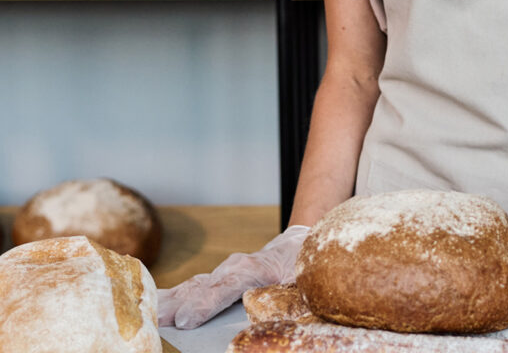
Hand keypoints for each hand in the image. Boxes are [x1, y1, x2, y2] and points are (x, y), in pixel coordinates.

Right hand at [158, 224, 309, 329]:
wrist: (300, 243)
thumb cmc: (303, 266)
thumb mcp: (304, 283)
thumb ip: (291, 299)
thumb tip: (285, 318)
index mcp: (257, 268)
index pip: (229, 285)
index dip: (207, 303)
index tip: (187, 321)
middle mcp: (234, 267)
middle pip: (202, 287)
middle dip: (176, 306)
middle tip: (152, 324)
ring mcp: (222, 272)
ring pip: (191, 288)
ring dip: (168, 304)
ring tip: (144, 319)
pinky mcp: (216, 279)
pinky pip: (190, 289)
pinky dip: (170, 297)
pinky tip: (152, 307)